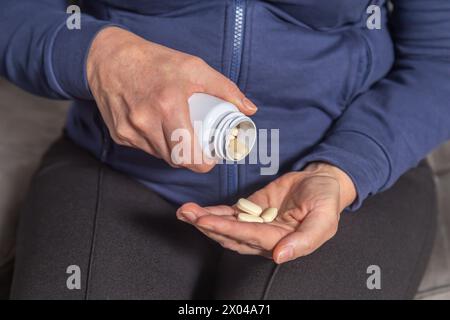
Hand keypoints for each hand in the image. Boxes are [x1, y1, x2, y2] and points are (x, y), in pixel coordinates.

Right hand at [87, 27, 256, 171]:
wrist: (110, 58)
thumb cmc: (155, 61)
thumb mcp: (194, 68)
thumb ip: (225, 88)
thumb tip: (249, 109)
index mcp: (168, 107)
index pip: (189, 156)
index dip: (204, 163)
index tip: (210, 158)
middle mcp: (146, 122)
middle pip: (176, 160)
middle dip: (190, 158)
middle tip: (198, 146)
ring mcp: (130, 131)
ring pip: (160, 156)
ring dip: (173, 151)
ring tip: (179, 133)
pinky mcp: (119, 135)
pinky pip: (144, 149)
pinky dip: (155, 144)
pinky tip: (157, 128)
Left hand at [177, 162, 355, 262]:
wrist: (321, 182)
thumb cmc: (326, 201)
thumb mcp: (324, 220)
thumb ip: (305, 240)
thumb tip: (280, 256)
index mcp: (281, 242)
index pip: (249, 237)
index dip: (227, 230)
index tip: (206, 222)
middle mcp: (264, 237)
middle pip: (230, 235)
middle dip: (207, 226)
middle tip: (187, 214)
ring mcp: (255, 223)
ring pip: (226, 226)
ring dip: (204, 219)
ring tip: (185, 211)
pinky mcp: (251, 209)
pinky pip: (229, 213)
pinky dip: (213, 212)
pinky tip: (197, 210)